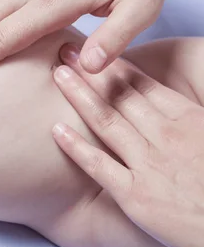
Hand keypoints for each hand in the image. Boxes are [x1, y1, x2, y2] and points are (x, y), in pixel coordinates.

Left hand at [51, 44, 203, 246]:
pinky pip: (99, 166)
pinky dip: (76, 147)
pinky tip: (56, 130)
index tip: (92, 51)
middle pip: (120, 96)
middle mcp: (166, 136)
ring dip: (79, 95)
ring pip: (106, 120)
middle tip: (65, 50)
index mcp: (189, 120)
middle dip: (90, 72)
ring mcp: (149, 165)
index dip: (114, 65)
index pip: (143, 85)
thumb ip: (188, 119)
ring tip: (57, 74)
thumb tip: (168, 105)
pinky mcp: (136, 196)